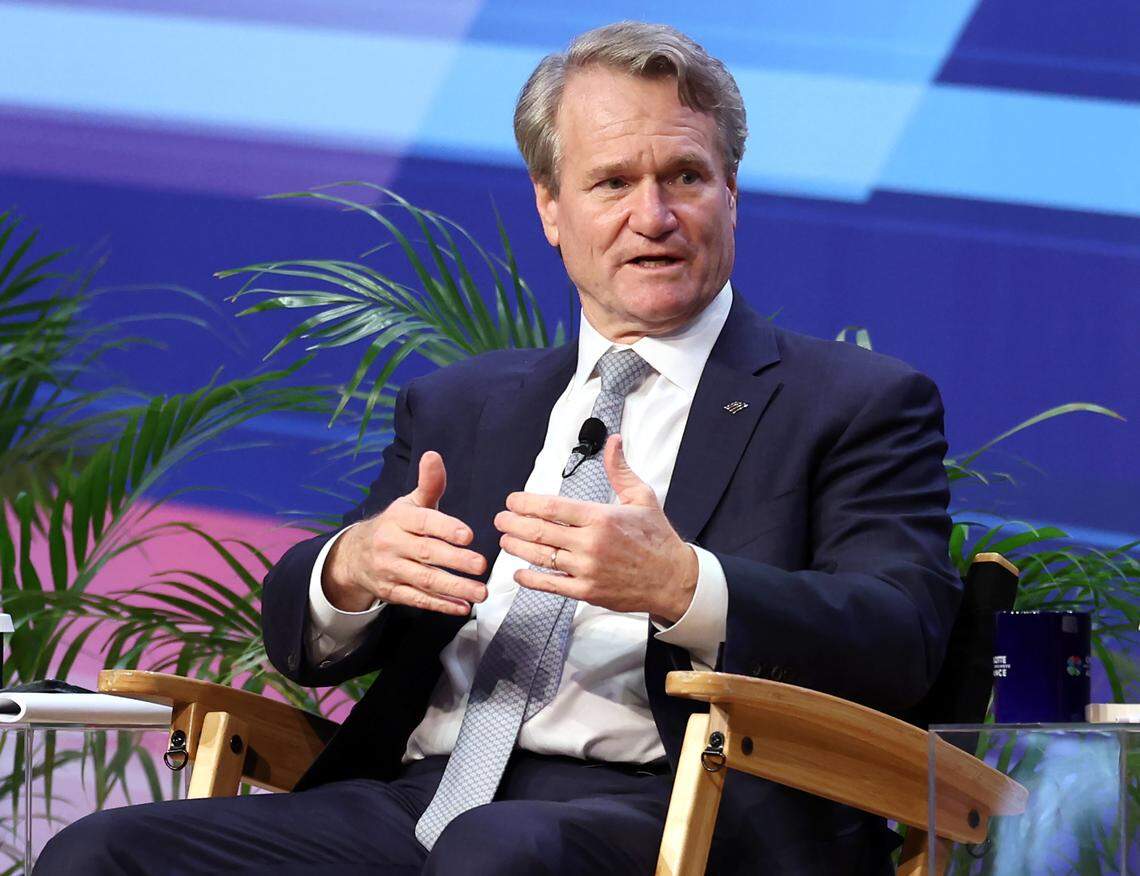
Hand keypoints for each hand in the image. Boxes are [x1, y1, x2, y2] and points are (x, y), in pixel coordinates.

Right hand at [322, 451, 487, 614]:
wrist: (355, 555)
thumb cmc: (395, 525)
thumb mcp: (410, 502)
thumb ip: (429, 484)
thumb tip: (434, 456)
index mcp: (399, 518)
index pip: (423, 522)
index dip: (446, 528)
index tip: (468, 535)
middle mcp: (392, 544)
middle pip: (426, 554)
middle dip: (455, 560)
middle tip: (481, 565)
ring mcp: (390, 570)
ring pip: (425, 581)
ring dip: (454, 588)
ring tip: (480, 592)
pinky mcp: (391, 592)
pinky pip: (417, 600)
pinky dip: (440, 605)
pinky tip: (462, 607)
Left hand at [494, 435, 697, 621]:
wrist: (673, 579)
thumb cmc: (657, 538)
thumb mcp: (642, 497)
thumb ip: (620, 470)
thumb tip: (612, 441)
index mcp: (600, 517)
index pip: (552, 507)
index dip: (526, 503)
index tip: (512, 501)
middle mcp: (590, 543)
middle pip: (539, 531)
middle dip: (514, 523)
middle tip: (500, 519)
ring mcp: (587, 569)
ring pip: (541, 557)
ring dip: (517, 547)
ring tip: (505, 539)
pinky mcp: (587, 591)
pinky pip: (551, 585)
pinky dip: (530, 579)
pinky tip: (518, 573)